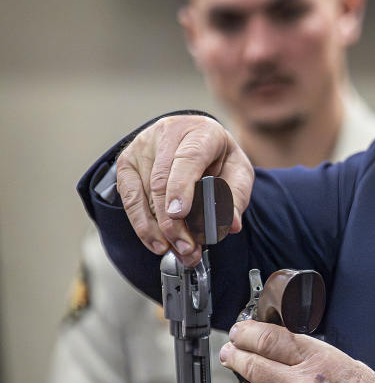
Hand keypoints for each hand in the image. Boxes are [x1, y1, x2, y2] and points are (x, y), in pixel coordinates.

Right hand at [115, 114, 253, 265]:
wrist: (197, 142)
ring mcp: (143, 147)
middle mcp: (168, 133)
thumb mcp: (238, 173)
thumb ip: (236, 197)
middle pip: (162, 181)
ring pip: (144, 194)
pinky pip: (130, 199)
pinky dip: (142, 225)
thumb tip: (231, 224)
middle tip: (187, 248)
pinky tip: (156, 242)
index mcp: (201, 132)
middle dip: (173, 222)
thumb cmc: (219, 158)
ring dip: (160, 230)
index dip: (181, 187)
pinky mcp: (127, 163)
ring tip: (179, 251)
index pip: (188, 158)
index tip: (180, 214)